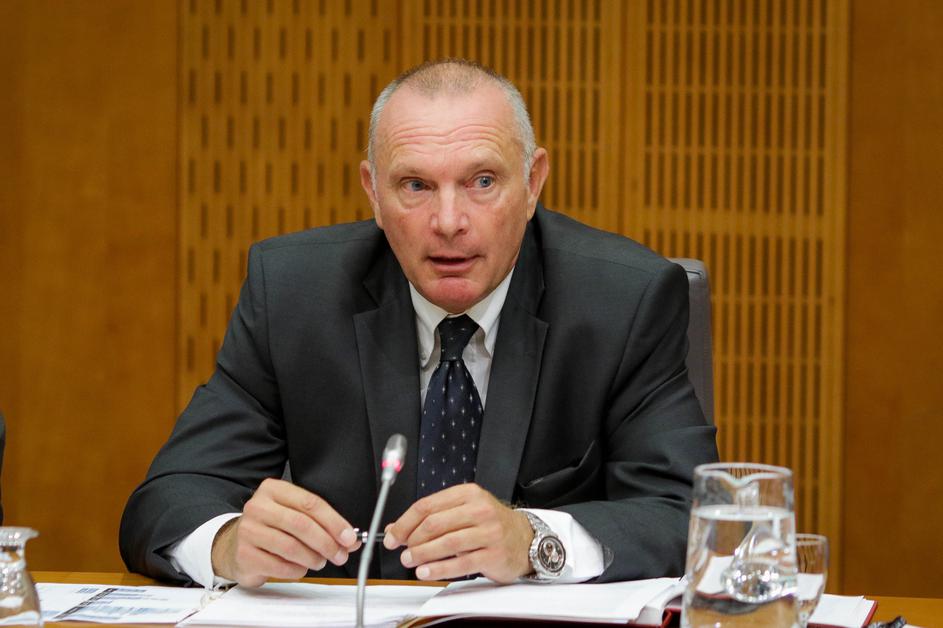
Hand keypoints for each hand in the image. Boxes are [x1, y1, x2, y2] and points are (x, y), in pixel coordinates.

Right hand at [211, 478, 360, 586]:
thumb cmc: (271, 528)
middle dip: (326, 543)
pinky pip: (280, 566)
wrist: (235, 545)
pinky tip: (300, 568)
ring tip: (319, 561)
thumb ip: (323, 525)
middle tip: (339, 555)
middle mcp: (258, 506)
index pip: (310, 503)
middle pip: (302, 524)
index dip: (334, 522)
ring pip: (292, 547)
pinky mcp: (244, 554)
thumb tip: (350, 540)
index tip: (349, 537)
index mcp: (273, 490)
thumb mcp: (295, 516)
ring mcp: (248, 530)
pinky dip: (297, 570)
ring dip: (313, 558)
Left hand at [384, 483, 533, 582]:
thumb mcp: (462, 512)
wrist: (525, 539)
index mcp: (468, 494)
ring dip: (422, 554)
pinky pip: (461, 564)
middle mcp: (479, 510)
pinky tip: (426, 572)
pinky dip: (439, 569)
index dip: (406, 522)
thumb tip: (397, 528)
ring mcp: (488, 532)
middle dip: (412, 540)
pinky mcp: (493, 554)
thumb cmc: (490, 525)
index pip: (428, 505)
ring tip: (410, 561)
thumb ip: (431, 518)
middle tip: (402, 551)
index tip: (394, 535)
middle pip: (435, 524)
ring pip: (446, 543)